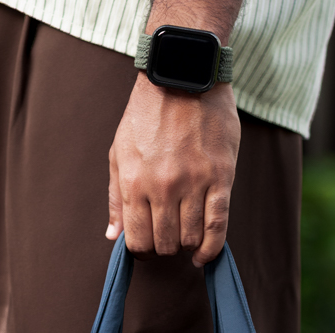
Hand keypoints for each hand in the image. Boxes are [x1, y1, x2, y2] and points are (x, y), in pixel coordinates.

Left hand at [107, 75, 240, 266]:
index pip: (137, 240)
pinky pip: (217, 226)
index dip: (142, 252)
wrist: (182, 75)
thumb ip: (115, 198)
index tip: (147, 247)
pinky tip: (204, 255)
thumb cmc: (147, 115)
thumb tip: (113, 237)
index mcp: (134, 182)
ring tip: (185, 234)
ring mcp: (193, 183)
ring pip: (190, 238)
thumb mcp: (119, 152)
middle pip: (165, 244)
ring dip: (187, 244)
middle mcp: (162, 186)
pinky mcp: (220, 178)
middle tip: (168, 236)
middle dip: (165, 247)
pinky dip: (211, 248)